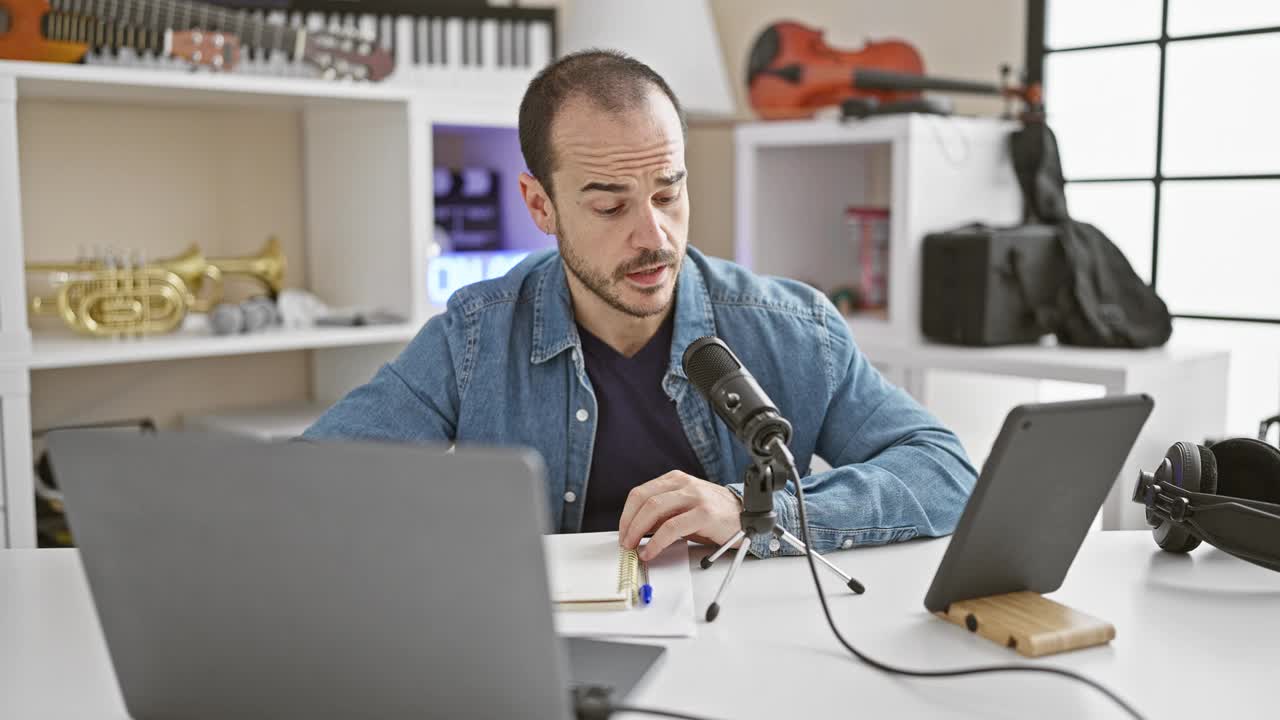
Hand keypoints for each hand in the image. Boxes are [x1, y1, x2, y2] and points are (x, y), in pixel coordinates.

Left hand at [617, 471, 741, 560]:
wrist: (747, 516)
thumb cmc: (715, 515)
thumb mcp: (684, 509)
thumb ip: (662, 515)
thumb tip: (636, 529)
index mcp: (676, 480)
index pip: (640, 493)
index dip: (626, 514)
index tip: (622, 532)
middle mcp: (684, 484)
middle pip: (644, 499)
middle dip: (628, 523)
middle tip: (625, 542)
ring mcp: (695, 496)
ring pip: (655, 509)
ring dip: (638, 531)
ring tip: (634, 548)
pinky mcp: (704, 513)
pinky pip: (672, 527)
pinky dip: (656, 541)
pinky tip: (651, 551)